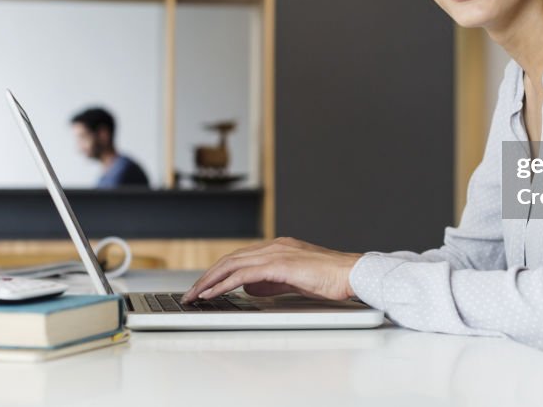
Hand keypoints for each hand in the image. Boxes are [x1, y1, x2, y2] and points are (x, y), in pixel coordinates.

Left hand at [180, 237, 363, 303]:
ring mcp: (277, 253)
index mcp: (279, 247)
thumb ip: (271, 282)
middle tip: (192, 292)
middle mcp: (274, 246)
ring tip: (195, 295)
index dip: (219, 271)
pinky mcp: (280, 265)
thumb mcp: (294, 281)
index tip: (204, 286)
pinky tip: (213, 293)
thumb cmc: (330, 279)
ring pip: (233, 264)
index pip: (240, 257)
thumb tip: (249, 288)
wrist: (350, 273)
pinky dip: (225, 284)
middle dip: (208, 276)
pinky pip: (244, 274)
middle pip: (231, 258)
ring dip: (210, 280)